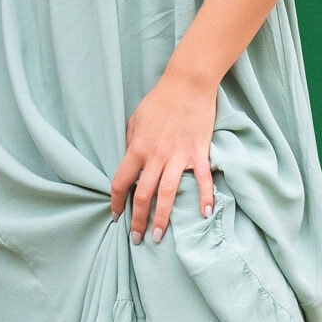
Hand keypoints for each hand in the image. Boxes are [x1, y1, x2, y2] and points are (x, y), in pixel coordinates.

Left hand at [110, 63, 218, 243]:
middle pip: (143, 195)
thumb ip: (131, 143)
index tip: (116, 217)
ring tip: (159, 236)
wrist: (187, 83)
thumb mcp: (135, 119)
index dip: (117, 203)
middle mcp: (156, 156)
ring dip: (163, 218)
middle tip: (137, 239)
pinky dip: (205, 197)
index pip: (121, 182)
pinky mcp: (198, 152)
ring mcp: (178, 156)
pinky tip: (205, 214)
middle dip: (138, 220)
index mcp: (137, 148)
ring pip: (168, 194)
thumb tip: (129, 161)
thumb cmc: (159, 100)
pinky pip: (202, 179)